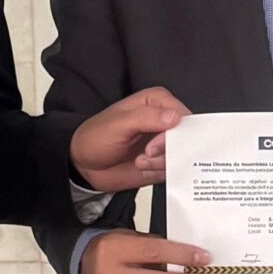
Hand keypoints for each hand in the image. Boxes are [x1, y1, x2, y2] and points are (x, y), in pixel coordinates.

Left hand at [69, 87, 188, 192]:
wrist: (85, 165)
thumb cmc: (96, 138)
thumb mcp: (118, 124)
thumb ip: (146, 118)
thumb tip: (174, 117)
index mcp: (157, 102)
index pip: (182, 114)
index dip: (175, 131)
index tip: (154, 145)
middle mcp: (165, 121)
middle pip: (187, 136)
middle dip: (170, 150)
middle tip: (147, 154)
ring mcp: (165, 142)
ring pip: (182, 154)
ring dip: (162, 162)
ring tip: (140, 161)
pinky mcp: (163, 161)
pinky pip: (175, 168)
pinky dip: (160, 171)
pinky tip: (143, 167)